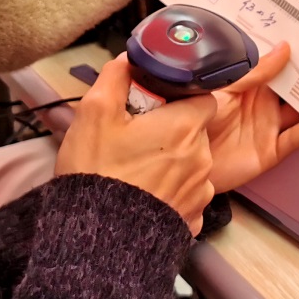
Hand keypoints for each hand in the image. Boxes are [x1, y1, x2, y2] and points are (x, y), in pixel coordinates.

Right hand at [56, 55, 216, 235]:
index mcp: (184, 127)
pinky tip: (143, 194)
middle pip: (197, 130)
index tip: (159, 102)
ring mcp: (199, 191)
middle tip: (138, 136)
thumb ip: (115, 77)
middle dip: (173, 129)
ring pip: (193, 162)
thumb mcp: (94, 114)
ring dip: (172, 161)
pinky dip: (170, 191)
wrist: (97, 239)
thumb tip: (127, 60)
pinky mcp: (192, 218)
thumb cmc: (98, 172)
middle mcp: (201, 157)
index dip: (183, 96)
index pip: (204, 97)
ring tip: (136, 169)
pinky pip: (186, 193)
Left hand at [206, 43, 298, 192]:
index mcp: (247, 85)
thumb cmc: (193, 119)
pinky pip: (296, 137)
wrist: (182, 158)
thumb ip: (254, 73)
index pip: (275, 66)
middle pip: (292, 87)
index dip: (292, 54)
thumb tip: (282, 49)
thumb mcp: (225, 88)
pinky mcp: (271, 150)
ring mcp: (267, 126)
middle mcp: (260, 104)